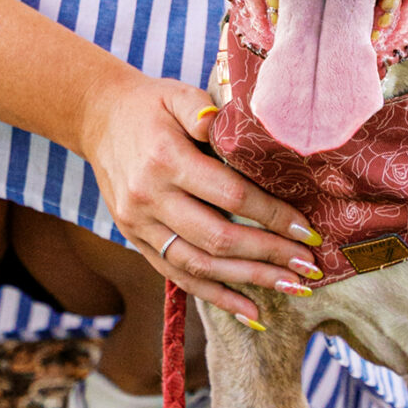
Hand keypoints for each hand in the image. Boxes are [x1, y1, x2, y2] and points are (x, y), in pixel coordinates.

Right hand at [77, 68, 324, 325]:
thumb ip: (205, 111)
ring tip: (291, 289)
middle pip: (218, 238)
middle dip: (268, 255)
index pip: (229, 195)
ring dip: (248, 282)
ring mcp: (139, 225)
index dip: (272, 216)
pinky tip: (249, 312)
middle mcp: (149, 198)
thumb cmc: (151, 106)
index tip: (308, 230)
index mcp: (165, 159)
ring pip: (199, 266)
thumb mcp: (178, 94)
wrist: (98, 118)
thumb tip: (233, 129)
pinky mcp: (136, 240)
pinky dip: (215, 298)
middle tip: (309, 266)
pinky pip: (177, 276)